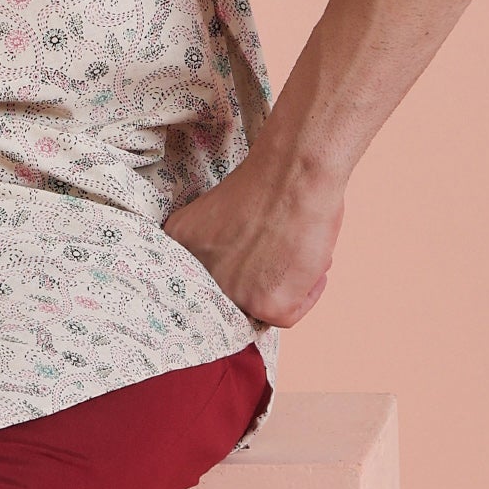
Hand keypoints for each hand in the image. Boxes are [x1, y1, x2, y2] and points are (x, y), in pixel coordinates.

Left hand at [163, 147, 345, 328]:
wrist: (292, 172)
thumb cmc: (268, 182)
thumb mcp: (217, 217)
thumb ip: (217, 247)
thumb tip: (240, 274)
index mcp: (179, 247)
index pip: (202, 280)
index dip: (232, 274)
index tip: (250, 265)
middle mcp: (197, 277)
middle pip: (230, 298)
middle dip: (256, 283)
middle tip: (279, 260)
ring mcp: (230, 293)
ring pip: (261, 307)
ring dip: (284, 285)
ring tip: (295, 248)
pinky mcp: (265, 305)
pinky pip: (289, 315)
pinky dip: (307, 291)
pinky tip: (309, 260)